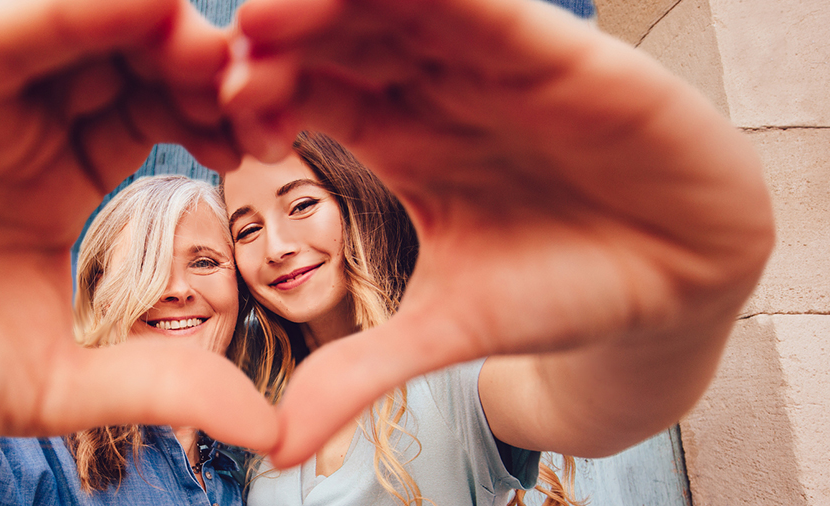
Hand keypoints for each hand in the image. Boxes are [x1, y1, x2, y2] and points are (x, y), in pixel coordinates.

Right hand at [0, 0, 275, 487]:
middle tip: (252, 70)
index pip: (152, 112)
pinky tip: (112, 6)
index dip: (213, 111)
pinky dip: (46, 16)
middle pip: (119, 56)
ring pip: (58, 28)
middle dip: (187, 54)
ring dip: (131, 20)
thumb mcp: (52, 378)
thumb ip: (156, 385)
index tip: (271, 129)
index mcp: (58, 170)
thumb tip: (272, 430)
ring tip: (195, 28)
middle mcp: (14, 117)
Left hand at [223, 0, 772, 464]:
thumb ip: (360, 372)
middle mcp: (433, 89)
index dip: (259, 102)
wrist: (680, 277)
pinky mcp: (557, 51)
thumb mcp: (447, 332)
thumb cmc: (565, 286)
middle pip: (338, 39)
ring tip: (269, 17)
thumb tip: (277, 446)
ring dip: (336, 5)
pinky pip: (490, 6)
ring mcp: (489, 62)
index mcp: (396, 140)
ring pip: (401, 8)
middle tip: (228, 64)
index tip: (217, 128)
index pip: (306, 97)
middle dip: (280, 43)